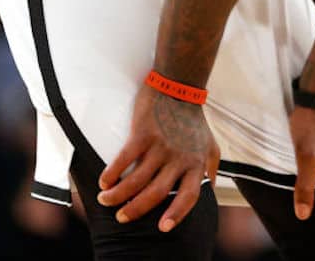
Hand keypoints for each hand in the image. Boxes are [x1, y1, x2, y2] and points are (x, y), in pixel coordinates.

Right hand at [97, 83, 219, 231]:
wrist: (180, 87)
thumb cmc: (193, 120)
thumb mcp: (210, 146)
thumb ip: (209, 170)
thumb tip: (208, 191)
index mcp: (196, 163)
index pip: (189, 196)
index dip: (176, 214)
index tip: (162, 227)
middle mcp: (179, 158)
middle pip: (157, 193)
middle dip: (136, 209)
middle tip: (122, 217)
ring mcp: (161, 146)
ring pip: (136, 179)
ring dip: (118, 195)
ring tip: (105, 200)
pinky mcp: (144, 133)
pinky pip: (124, 159)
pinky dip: (112, 173)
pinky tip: (104, 181)